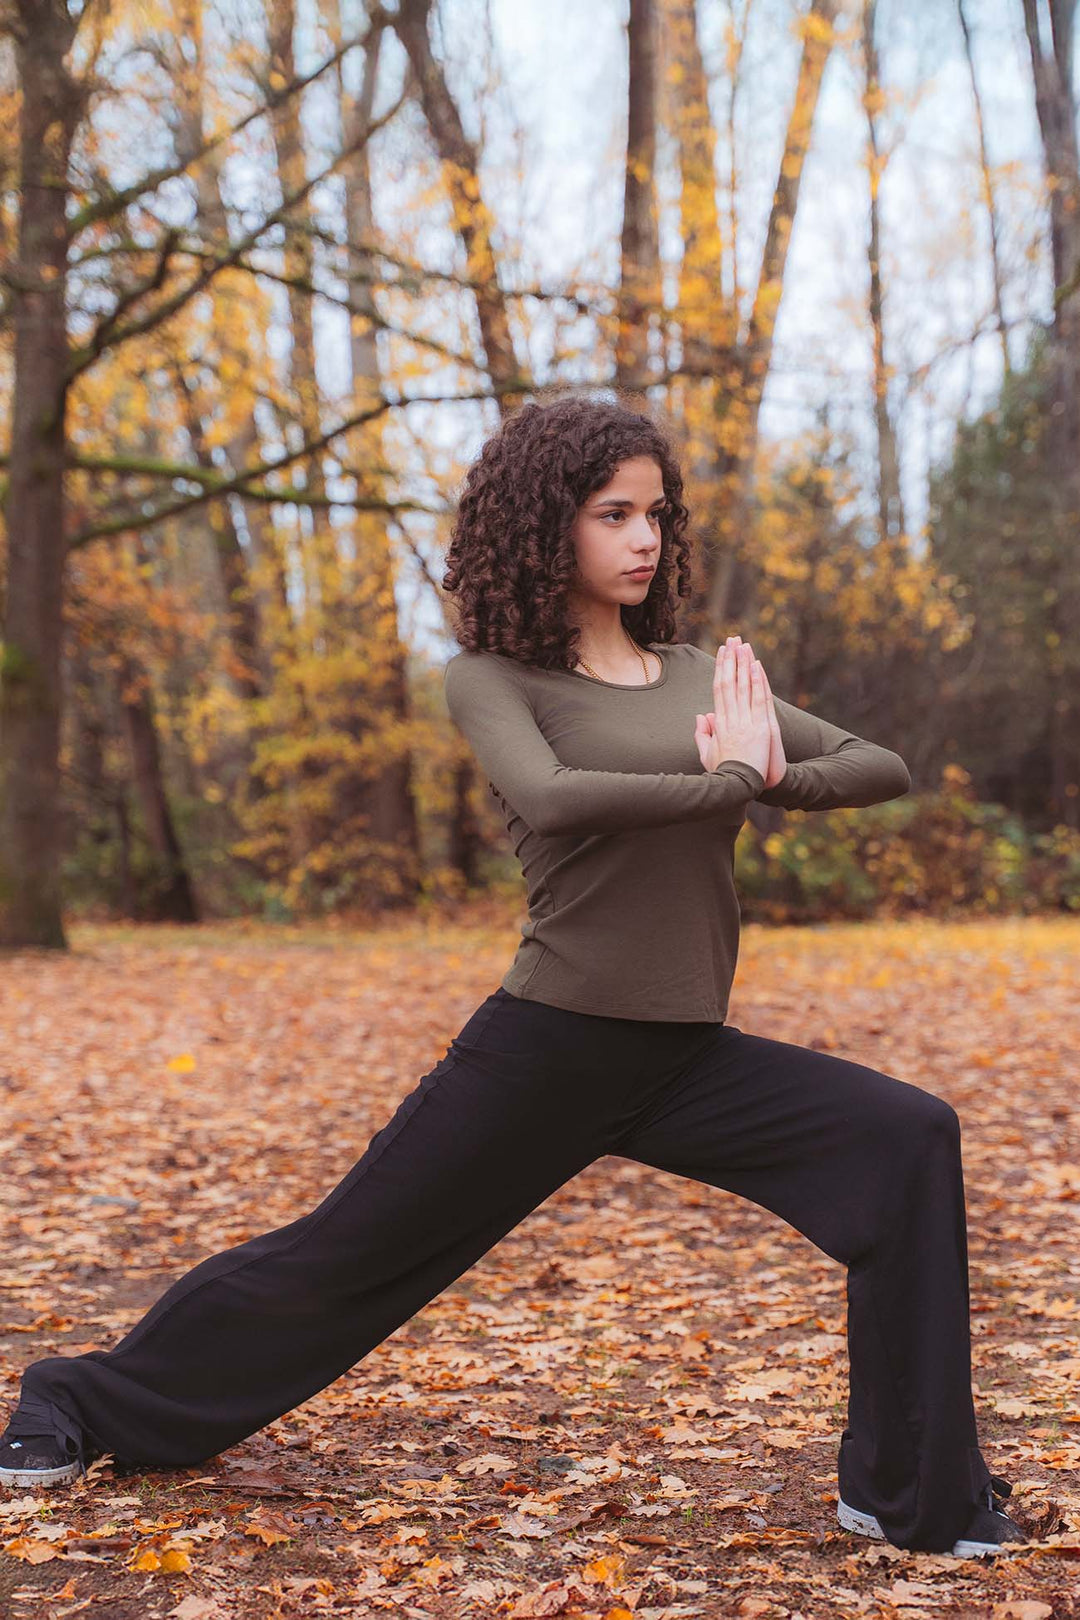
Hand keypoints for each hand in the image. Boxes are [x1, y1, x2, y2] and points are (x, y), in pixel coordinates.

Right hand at [695, 636, 787, 787]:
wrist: (736, 787)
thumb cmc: (722, 774)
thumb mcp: (707, 755)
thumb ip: (702, 735)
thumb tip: (701, 716)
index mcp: (719, 724)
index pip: (719, 690)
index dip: (721, 669)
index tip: (723, 653)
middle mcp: (731, 718)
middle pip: (729, 682)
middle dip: (731, 659)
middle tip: (732, 639)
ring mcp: (746, 722)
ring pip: (743, 687)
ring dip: (743, 664)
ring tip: (744, 644)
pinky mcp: (760, 728)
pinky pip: (758, 700)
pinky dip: (757, 681)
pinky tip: (756, 665)